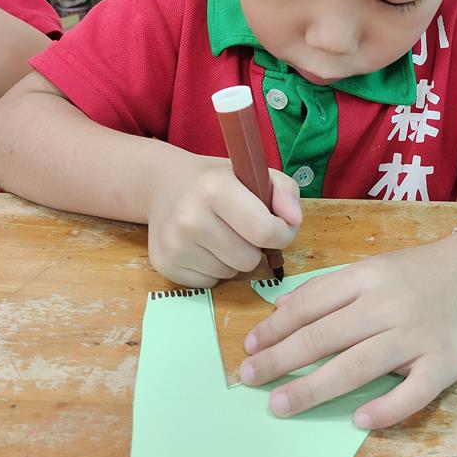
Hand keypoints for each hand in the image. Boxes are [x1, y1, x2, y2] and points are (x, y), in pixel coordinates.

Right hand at [147, 151, 300, 287]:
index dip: (282, 234)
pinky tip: (203, 247)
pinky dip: (214, 270)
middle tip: (242, 228)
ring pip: (231, 273)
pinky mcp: (165, 265)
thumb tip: (293, 221)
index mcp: (214, 188)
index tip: (279, 227)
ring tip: (220, 234)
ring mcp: (174, 244)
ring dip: (234, 259)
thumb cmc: (216, 181)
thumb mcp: (254, 173)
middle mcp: (190, 217)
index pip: (264, 231)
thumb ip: (285, 191)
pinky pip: (210, 283)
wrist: (163, 187)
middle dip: (255, 247)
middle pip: (249, 259)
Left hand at [239, 237, 456, 427]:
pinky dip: (385, 409)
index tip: (249, 348)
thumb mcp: (373, 267)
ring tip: (280, 405)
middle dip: (281, 360)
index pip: (310, 305)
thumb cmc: (420, 272)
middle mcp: (386, 306)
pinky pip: (412, 393)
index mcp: (366, 278)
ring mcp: (415, 336)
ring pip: (357, 366)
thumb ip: (330, 289)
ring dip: (314, 388)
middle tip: (249, 380)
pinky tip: (358, 420)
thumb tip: (281, 310)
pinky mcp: (444, 363)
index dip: (275, 328)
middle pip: (324, 337)